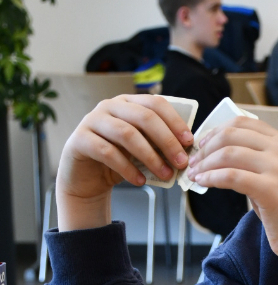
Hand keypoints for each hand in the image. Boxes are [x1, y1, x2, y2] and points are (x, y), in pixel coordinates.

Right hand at [56, 94, 193, 230]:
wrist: (87, 179)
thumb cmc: (119, 160)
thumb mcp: (142, 149)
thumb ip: (158, 144)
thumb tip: (186, 151)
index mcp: (128, 102)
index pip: (155, 103)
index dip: (174, 121)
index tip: (189, 142)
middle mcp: (109, 106)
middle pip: (144, 117)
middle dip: (167, 140)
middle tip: (181, 162)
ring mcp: (92, 120)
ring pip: (127, 134)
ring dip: (150, 157)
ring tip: (165, 175)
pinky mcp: (80, 139)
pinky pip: (108, 152)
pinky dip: (128, 169)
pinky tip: (140, 181)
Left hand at [186, 116, 277, 258]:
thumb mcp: (276, 175)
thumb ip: (254, 161)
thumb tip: (217, 156)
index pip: (243, 123)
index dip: (216, 130)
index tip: (202, 144)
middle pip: (231, 135)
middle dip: (206, 147)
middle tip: (194, 161)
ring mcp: (277, 168)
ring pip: (228, 154)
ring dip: (205, 164)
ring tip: (195, 174)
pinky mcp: (269, 189)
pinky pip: (230, 176)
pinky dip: (211, 178)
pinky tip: (202, 183)